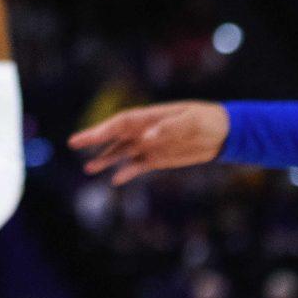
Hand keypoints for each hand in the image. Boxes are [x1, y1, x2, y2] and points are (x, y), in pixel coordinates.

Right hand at [69, 100, 230, 184]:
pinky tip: (114, 180)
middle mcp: (146, 130)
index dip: (100, 130)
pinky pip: (138, 166)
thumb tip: (147, 137)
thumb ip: (169, 128)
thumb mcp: (192, 122)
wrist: (224, 133)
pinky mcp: (159, 158)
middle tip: (73, 144)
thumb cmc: (208, 120)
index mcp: (151, 117)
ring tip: (88, 169)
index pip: (120, 123)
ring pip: (123, 152)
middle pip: (115, 136)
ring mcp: (151, 144)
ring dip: (106, 159)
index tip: (83, 137)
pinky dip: (126, 172)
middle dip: (95, 140)